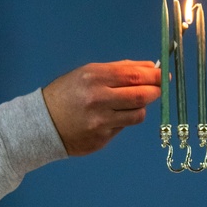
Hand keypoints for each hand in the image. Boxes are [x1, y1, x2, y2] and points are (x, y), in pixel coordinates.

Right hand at [41, 60, 161, 155]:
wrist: (42, 123)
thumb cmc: (67, 93)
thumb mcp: (89, 72)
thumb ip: (121, 69)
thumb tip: (150, 67)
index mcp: (95, 77)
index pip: (135, 75)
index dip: (155, 75)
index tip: (164, 74)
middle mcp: (98, 99)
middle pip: (142, 96)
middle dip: (156, 91)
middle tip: (158, 88)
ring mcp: (100, 122)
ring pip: (138, 115)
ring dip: (140, 107)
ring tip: (131, 103)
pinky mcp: (101, 139)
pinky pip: (124, 127)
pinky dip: (123, 120)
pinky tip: (111, 116)